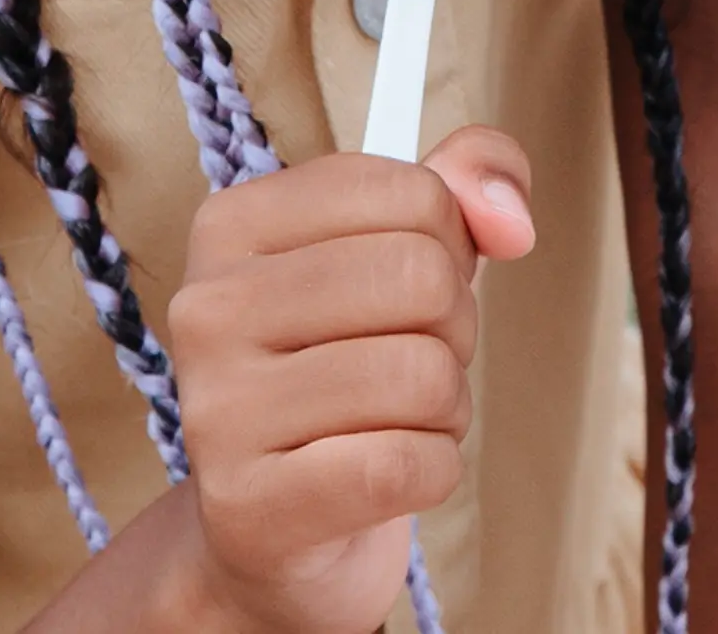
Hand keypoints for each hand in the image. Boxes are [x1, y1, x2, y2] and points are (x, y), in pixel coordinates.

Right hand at [166, 125, 535, 633]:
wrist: (273, 535)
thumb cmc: (344, 366)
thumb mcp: (401, 249)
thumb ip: (465, 182)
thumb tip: (508, 216)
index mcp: (232, 223)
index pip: (408, 191)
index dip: (450, 239)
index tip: (412, 279)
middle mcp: (208, 306)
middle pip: (421, 277)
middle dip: (454, 325)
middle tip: (415, 355)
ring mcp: (220, 409)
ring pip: (423, 375)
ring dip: (446, 405)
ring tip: (400, 418)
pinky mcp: (253, 507)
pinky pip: (409, 465)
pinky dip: (434, 470)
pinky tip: (390, 474)